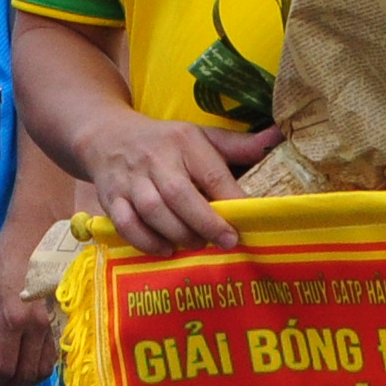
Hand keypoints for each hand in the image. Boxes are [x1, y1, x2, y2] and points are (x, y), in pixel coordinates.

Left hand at [0, 215, 61, 385]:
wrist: (37, 233)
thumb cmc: (3, 259)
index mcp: (14, 319)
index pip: (5, 366)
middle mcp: (38, 326)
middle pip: (26, 374)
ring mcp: (55, 324)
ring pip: (44, 369)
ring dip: (26, 384)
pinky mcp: (63, 320)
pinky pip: (54, 356)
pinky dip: (40, 369)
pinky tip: (26, 369)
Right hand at [73, 113, 280, 254]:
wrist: (106, 136)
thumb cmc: (165, 141)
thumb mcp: (200, 136)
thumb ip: (238, 146)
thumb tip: (278, 139)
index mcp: (184, 141)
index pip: (210, 172)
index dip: (231, 198)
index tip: (248, 220)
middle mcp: (156, 158)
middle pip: (179, 194)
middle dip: (205, 222)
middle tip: (226, 242)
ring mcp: (130, 179)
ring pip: (152, 210)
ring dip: (177, 233)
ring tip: (196, 245)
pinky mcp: (111, 197)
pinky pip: (125, 223)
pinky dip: (145, 241)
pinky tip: (164, 249)